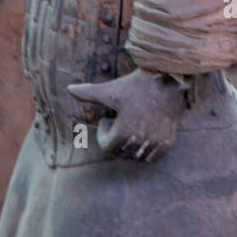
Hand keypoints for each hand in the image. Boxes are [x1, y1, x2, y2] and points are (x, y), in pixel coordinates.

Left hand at [68, 69, 186, 161]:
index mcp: (125, 129)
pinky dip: (146, 151)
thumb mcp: (111, 90)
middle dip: (116, 139)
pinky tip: (144, 133)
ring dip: (130, 146)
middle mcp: (141, 139)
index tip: (109, 119)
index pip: (107, 147)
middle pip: (121, 153)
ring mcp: (156, 142)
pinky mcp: (168, 142)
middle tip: (120, 121)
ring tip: (132, 126)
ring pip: (136, 157)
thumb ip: (89, 93)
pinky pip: (152, 158)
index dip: (104, 134)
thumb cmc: (135, 85)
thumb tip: (69, 89)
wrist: (167, 79)